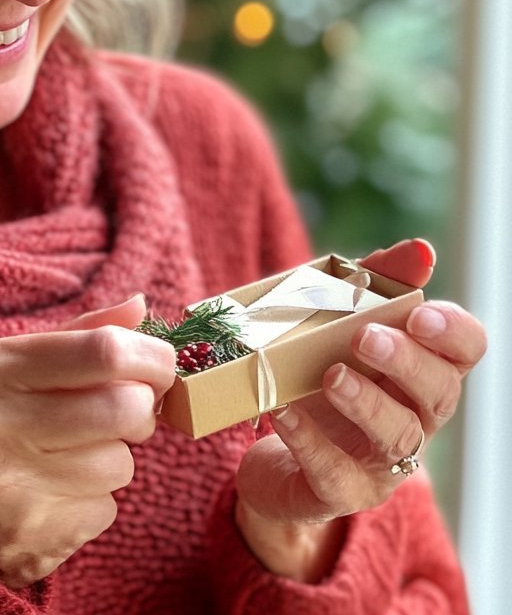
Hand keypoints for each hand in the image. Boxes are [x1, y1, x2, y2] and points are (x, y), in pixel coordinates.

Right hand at [0, 294, 176, 588]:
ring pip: (120, 461)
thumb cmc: (1, 422)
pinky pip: (107, 507)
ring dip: (117, 457)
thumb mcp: (21, 367)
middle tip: (128, 412)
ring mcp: (12, 481)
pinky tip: (63, 492)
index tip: (161, 366)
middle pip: (123, 406)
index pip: (102, 351)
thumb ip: (81, 335)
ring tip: (79, 454)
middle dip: (142, 410)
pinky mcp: (34, 531)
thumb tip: (139, 305)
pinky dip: (98, 499)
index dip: (151, 357)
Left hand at [235, 239, 486, 581]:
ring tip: (330, 376)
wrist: (275, 458)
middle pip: (437, 394)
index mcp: (419, 371)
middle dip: (407, 363)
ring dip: (366, 403)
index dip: (452, 333)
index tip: (418, 314)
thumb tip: (420, 249)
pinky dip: (310, 441)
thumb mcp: (333, 325)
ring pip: (396, 437)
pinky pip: (334, 474)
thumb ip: (374, 285)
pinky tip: (283, 412)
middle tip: (365, 338)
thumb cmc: (315, 377)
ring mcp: (380, 460)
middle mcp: (412, 416)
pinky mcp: (338, 490)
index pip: (465, 350)